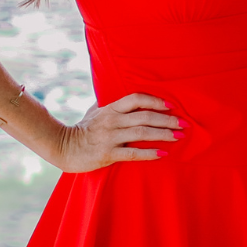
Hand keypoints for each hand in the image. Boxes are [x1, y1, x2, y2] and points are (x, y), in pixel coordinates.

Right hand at [54, 93, 187, 171]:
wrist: (63, 148)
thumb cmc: (82, 129)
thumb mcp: (94, 111)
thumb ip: (110, 103)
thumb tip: (122, 92)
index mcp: (110, 108)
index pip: (136, 99)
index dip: (155, 101)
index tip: (171, 105)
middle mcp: (112, 120)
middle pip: (144, 116)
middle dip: (167, 119)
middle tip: (184, 123)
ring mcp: (110, 137)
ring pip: (142, 133)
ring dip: (163, 134)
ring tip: (179, 137)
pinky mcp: (108, 154)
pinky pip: (133, 153)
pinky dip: (149, 153)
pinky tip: (163, 154)